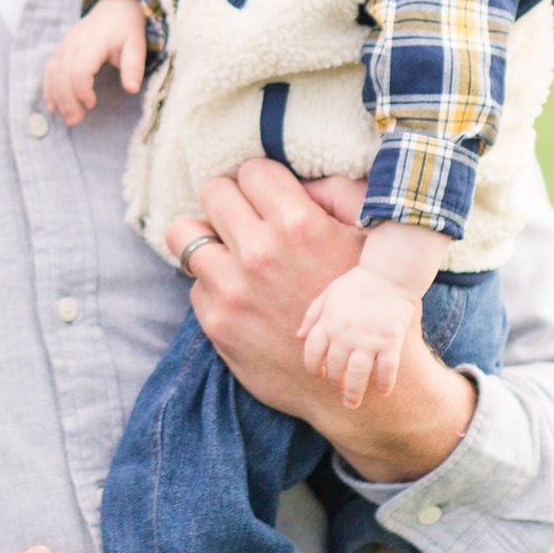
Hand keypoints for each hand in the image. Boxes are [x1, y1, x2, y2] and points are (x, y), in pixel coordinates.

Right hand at [43, 0, 148, 127]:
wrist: (114, 8)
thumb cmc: (126, 31)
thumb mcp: (136, 46)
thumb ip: (134, 67)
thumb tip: (132, 89)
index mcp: (93, 43)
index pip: (80, 69)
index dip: (82, 89)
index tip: (92, 104)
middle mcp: (74, 44)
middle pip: (62, 75)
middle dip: (67, 100)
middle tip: (76, 120)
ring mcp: (64, 46)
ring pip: (53, 74)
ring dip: (57, 97)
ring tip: (67, 117)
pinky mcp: (60, 50)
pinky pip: (49, 70)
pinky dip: (48, 88)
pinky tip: (53, 105)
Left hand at [165, 162, 475, 479]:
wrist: (353, 381)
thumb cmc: (368, 305)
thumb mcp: (369, 241)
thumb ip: (339, 195)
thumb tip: (301, 176)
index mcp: (299, 225)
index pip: (251, 171)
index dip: (260, 180)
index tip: (265, 194)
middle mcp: (260, 253)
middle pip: (213, 193)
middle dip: (228, 200)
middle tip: (243, 216)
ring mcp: (233, 290)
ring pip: (185, 235)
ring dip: (208, 238)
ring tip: (228, 249)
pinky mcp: (217, 323)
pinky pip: (195, 282)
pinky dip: (212, 283)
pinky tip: (241, 293)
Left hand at [297, 264, 416, 410]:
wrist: (389, 273)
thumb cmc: (357, 283)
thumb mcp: (328, 294)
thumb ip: (312, 316)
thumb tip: (298, 336)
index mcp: (328, 322)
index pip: (313, 353)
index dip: (314, 367)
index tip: (320, 375)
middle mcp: (345, 334)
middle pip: (335, 369)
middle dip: (335, 384)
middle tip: (340, 391)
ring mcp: (368, 339)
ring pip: (357, 374)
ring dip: (354, 392)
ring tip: (352, 403)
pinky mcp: (391, 340)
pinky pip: (387, 369)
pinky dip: (384, 383)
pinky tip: (383, 391)